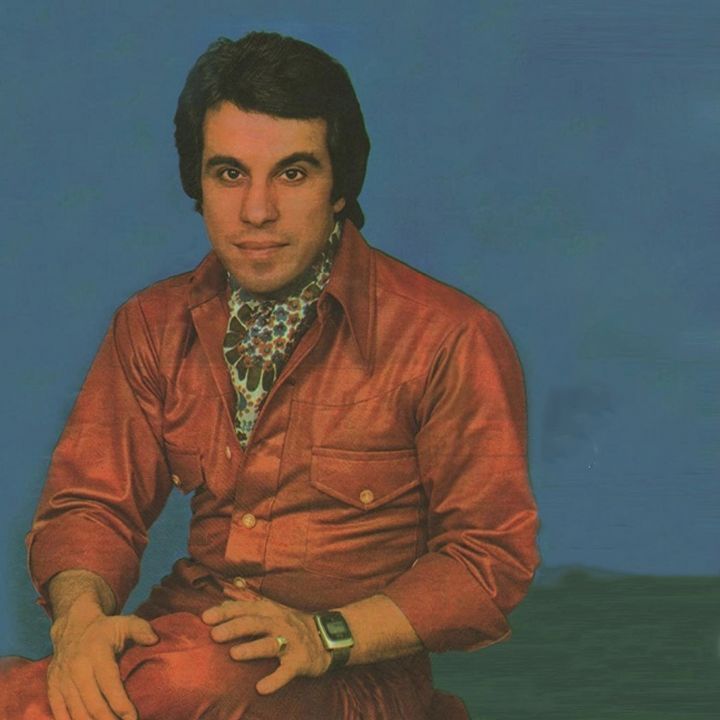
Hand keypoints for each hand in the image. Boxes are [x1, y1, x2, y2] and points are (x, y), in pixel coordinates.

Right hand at [47, 605, 157, 719]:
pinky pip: (60, 713)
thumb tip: (154, 640)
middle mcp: (77, 667)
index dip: (121, 704)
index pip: (109, 684)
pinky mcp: (52, 687)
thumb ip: (141, 629)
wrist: (73, 627)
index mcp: (96, 652)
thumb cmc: (106, 629)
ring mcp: (62, 679)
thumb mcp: (125, 623)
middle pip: (93, 704)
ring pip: (77, 713)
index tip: (133, 718)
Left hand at [202, 598, 330, 693]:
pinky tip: (261, 688)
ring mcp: (291, 642)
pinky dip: (275, 680)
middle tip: (214, 635)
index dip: (225, 612)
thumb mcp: (274, 609)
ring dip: (253, 649)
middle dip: (234, 628)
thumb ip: (249, 606)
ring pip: (270, 644)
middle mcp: (280, 623)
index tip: (206, 617)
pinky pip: (287, 671)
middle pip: (255, 623)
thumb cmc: (293, 624)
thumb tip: (223, 603)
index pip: (245, 608)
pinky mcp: (300, 661)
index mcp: (271, 610)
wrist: (327, 636)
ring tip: (234, 654)